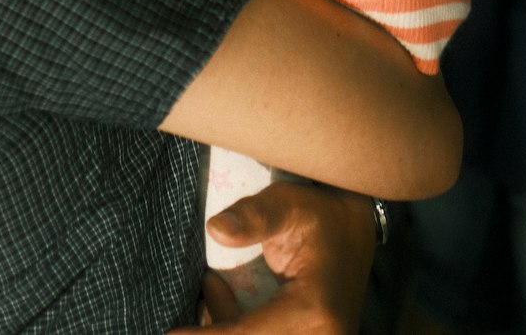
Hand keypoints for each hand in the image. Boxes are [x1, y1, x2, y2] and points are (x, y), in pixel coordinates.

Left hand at [168, 179, 376, 333]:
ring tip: (207, 286)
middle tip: (185, 309)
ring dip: (224, 328)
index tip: (169, 334)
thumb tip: (215, 229)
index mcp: (313, 313)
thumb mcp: (287, 203)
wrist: (356, 227)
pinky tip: (217, 292)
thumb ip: (252, 216)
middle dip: (212, 333)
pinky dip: (237, 328)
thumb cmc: (319, 212)